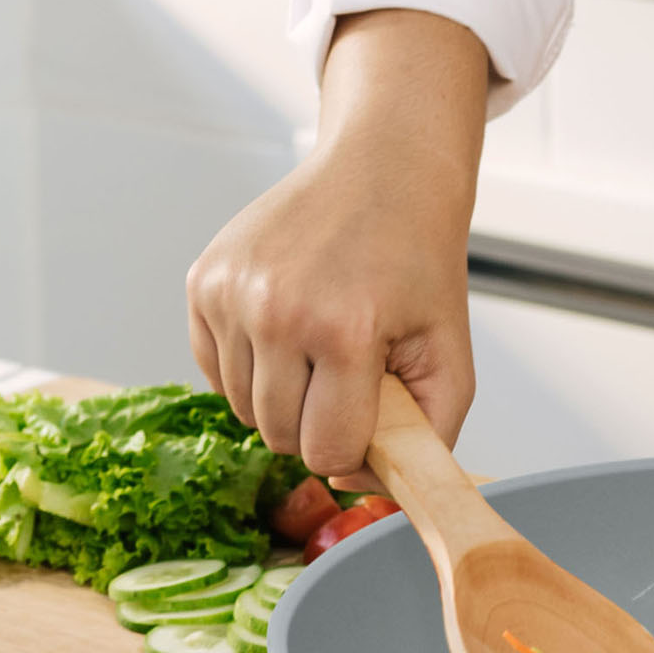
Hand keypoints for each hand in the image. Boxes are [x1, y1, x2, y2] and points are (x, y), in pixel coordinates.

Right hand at [186, 10, 490, 478]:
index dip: (354, 446)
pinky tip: (287, 328)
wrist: (384, 172)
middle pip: (277, 435)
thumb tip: (350, 480)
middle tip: (351, 374)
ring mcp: (231, 292)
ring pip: (241, 407)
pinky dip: (249, 366)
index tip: (372, 410)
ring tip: (322, 345)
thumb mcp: (450, 352)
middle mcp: (277, 311)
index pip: (325, 452)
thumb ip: (427, 435)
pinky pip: (215, 369)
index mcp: (345, 331)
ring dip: (282, 396)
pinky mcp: (202, 280)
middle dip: (317, 423)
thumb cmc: (419, 263)